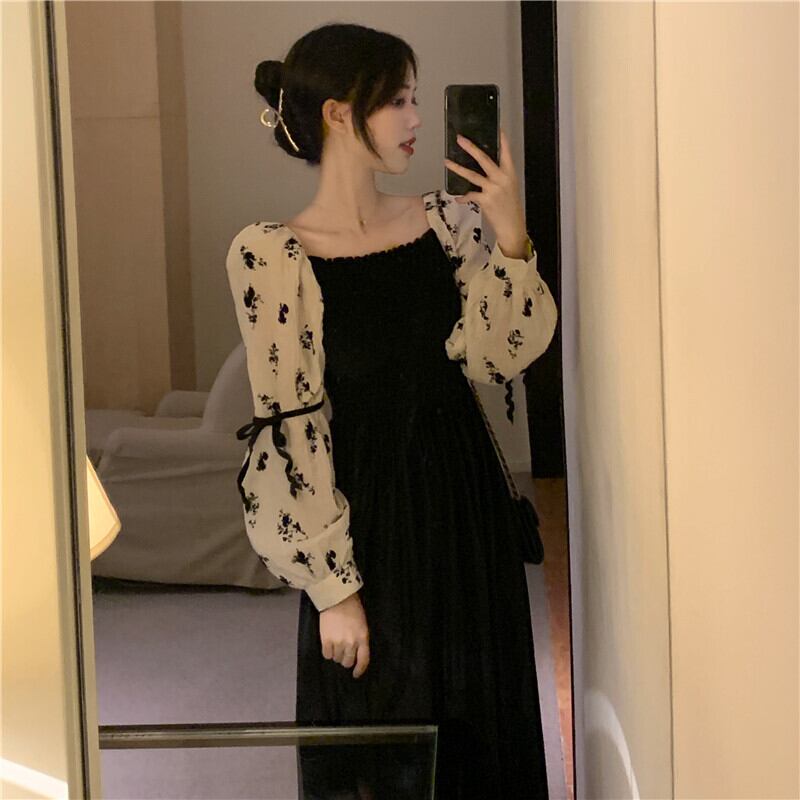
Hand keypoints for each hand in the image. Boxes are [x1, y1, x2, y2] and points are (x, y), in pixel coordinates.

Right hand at [319, 590, 369, 677]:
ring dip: (336, 654)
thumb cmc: (352, 608)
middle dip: (345, 659)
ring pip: (336, 659)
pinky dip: (327, 652)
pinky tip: (328, 643)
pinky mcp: (326, 640)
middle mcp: (351, 643)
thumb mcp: (362, 624)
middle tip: (343, 652)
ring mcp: (338, 642)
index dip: (359, 669)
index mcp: (363, 638)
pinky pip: (326, 655)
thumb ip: (360, 639)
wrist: (337, 597)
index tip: (355, 674)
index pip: (363, 660)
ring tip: (335, 643)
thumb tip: (355, 653)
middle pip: (348, 662)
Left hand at [444, 127, 528, 256]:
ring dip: (457, 168)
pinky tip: (458, 198)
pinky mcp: (485, 200)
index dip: (501, 139)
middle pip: (484, 159)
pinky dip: (463, 196)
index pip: (506, 152)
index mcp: (510, 173)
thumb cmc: (510, 207)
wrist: (512, 226)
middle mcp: (502, 178)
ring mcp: (493, 189)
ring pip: (472, 175)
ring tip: (447, 162)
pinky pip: (469, 195)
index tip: (497, 127)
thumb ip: (499, 177)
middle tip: (460, 139)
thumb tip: (484, 169)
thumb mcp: (509, 188)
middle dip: (471, 148)